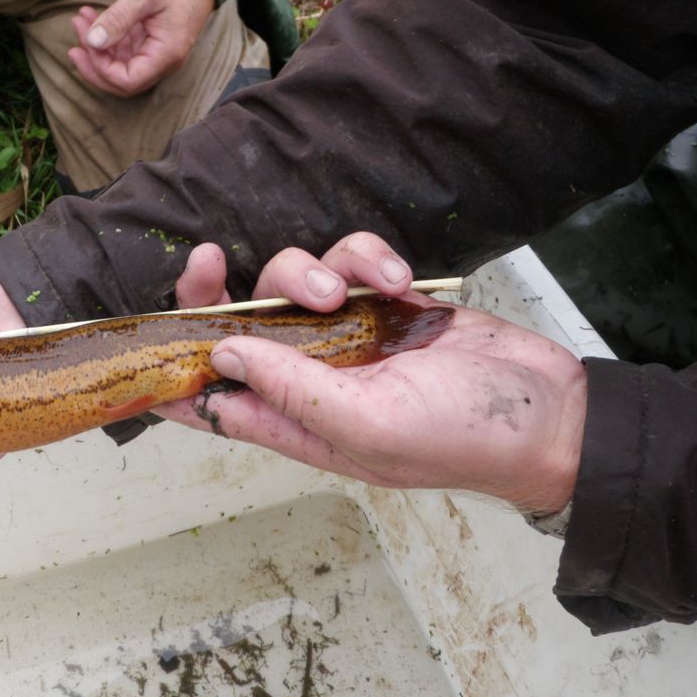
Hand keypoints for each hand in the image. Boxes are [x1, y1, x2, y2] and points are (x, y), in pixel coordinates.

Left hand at [67, 0, 215, 96]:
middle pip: (122, 81)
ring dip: (97, 48)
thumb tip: (93, 42)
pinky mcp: (152, 43)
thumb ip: (118, 19)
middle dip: (94, 62)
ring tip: (80, 20)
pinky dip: (107, 39)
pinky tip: (93, 19)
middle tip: (75, 37)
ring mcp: (158, 53)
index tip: (87, 42)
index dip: (101, 68)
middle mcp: (164, 61)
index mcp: (166, 54)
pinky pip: (126, 52)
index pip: (127, 81)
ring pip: (121, 66)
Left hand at [159, 234, 586, 512]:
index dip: (171, 369)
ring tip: (355, 291)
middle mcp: (309, 377)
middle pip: (236, 325)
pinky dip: (369, 259)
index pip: (209, 399)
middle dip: (216, 289)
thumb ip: (291, 392)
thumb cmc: (463, 439)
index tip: (146, 331)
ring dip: (315, 272)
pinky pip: (351, 260)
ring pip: (292, 281)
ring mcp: (347, 337)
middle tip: (207, 258)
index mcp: (293, 421)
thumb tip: (221, 358)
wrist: (549, 411)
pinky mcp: (383, 302)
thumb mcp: (367, 427)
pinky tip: (403, 282)